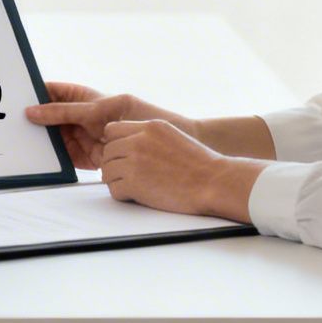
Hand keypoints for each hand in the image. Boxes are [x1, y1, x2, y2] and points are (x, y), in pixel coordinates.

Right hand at [25, 83, 173, 169]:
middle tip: (9, 123)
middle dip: (30, 119)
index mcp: (78, 96)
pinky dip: (50, 158)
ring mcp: (77, 136)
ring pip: (50, 137)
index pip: (48, 91)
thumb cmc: (133, 115)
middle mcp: (74, 116)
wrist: (155, 145)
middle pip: (45, 116)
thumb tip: (32, 111)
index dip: (31, 92)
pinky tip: (37, 157)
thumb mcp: (96, 110)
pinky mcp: (81, 156)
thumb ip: (63, 112)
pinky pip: (60, 156)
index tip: (12, 95)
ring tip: (19, 142)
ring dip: (38, 140)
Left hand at [99, 119, 261, 221]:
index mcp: (149, 127)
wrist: (214, 182)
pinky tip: (137, 196)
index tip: (123, 156)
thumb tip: (127, 144)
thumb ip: (148, 136)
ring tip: (135, 187)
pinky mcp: (134, 183)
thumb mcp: (173, 136)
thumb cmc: (200, 164)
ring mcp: (134, 161)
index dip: (115, 145)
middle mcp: (139, 140)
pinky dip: (122, 195)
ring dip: (117, 180)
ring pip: (106, 171)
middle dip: (114, 164)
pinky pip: (113, 190)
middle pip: (107, 151)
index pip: (112, 130)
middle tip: (128, 176)